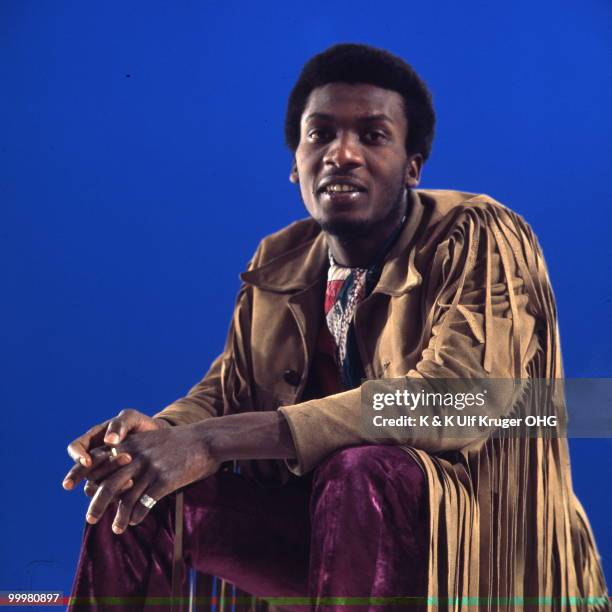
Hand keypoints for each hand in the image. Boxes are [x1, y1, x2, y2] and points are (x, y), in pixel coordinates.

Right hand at [62, 409, 169, 489]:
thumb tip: (109, 441)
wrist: (160, 440)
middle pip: (82, 470)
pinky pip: (109, 495)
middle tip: (102, 471)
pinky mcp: (115, 487)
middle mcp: (94, 459)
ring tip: (129, 478)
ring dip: (107, 484)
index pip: (75, 447)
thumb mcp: (131, 418)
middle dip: (88, 474)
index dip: (77, 455)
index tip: (87, 461)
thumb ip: (119, 424)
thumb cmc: (141, 426)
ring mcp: (103, 474)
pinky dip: (118, 493)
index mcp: (93, 440)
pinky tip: (132, 486)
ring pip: (94, 486)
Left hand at [72, 425, 219, 532]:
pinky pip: (145, 503)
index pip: (99, 460)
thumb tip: (115, 474)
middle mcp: (136, 455)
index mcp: (131, 444)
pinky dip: (137, 515)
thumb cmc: (179, 443)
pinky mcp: (165, 479)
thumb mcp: (152, 441)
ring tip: (116, 529)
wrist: (206, 439)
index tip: (79, 490)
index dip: (85, 476)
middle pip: (108, 483)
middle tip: (90, 519)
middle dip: (97, 503)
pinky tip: (136, 521)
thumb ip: (133, 452)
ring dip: (118, 516)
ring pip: (126, 498)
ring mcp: (150, 467)